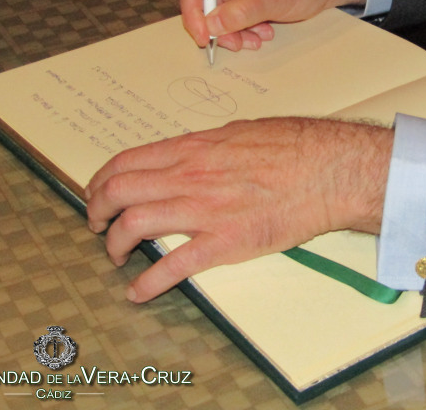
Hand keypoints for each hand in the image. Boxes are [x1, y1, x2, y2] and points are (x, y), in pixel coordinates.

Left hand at [85, 117, 392, 301]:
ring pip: (133, 225)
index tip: (97, 193)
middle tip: (97, 225)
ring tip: (115, 255)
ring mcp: (204, 210)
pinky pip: (172, 266)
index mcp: (193, 148)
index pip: (126, 162)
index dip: (101, 180)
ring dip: (113, 245)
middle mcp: (188, 176)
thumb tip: (193, 154)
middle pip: (118, 191)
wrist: (329, 169)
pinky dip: (147, 284)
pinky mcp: (224, 243)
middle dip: (96, 211)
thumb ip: (208, 146)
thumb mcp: (241, 132)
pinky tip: (137, 293)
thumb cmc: (295, 145)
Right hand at [179, 0, 367, 51]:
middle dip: (219, 26)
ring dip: (234, 30)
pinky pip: (231, 14)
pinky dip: (243, 28)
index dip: (194, 11)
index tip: (203, 35)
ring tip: (256, 39)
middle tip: (233, 44)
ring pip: (218, 12)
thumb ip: (238, 13)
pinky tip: (262, 32)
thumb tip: (211, 26)